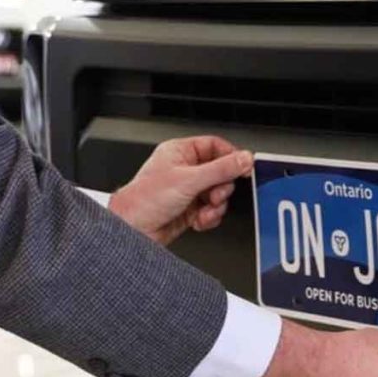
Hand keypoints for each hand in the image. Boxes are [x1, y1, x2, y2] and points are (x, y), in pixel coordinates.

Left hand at [108, 136, 252, 244]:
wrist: (133, 230)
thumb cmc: (146, 200)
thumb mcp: (190, 180)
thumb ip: (221, 169)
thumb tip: (244, 158)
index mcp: (180, 152)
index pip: (214, 146)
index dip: (230, 156)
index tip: (243, 167)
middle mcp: (184, 170)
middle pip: (220, 173)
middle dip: (221, 188)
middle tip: (215, 194)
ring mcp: (187, 191)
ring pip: (217, 194)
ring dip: (216, 206)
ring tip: (205, 209)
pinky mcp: (188, 210)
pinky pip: (210, 211)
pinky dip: (209, 217)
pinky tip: (199, 220)